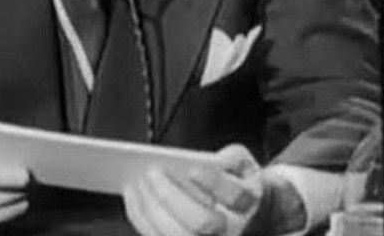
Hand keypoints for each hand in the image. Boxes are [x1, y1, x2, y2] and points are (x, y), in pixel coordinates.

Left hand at [122, 144, 263, 235]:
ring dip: (149, 206)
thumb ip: (231, 156)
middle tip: (151, 172)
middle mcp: (233, 229)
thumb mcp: (243, 163)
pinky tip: (132, 194)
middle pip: (202, 222)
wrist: (249, 215)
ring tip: (136, 181)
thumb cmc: (237, 184)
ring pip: (176, 234)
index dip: (214, 184)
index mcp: (250, 202)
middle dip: (171, 196)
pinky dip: (140, 215)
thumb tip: (207, 160)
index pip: (235, 197)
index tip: (193, 169)